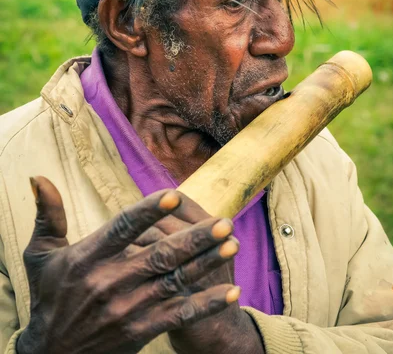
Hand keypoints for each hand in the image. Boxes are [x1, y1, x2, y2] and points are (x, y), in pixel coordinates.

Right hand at [17, 177, 240, 353]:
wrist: (51, 353)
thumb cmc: (48, 295)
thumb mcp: (41, 254)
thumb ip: (48, 214)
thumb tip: (39, 177)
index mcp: (89, 258)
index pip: (123, 229)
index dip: (148, 212)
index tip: (173, 195)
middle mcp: (110, 282)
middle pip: (159, 255)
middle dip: (194, 238)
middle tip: (224, 222)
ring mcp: (127, 309)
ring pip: (174, 282)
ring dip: (206, 264)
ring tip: (232, 245)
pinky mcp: (139, 331)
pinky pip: (178, 315)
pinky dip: (205, 305)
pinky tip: (230, 293)